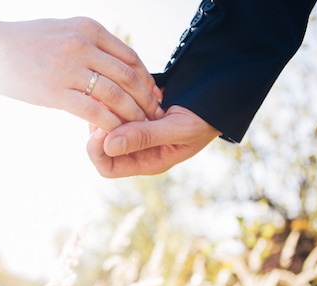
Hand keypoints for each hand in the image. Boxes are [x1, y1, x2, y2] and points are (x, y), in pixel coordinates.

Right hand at [0, 17, 162, 130]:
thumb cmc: (24, 42)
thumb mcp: (62, 31)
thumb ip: (88, 44)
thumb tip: (113, 65)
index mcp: (88, 28)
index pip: (130, 56)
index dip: (147, 79)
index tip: (152, 95)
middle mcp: (83, 45)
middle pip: (128, 76)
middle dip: (146, 99)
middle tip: (154, 116)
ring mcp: (69, 68)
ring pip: (116, 95)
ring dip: (132, 115)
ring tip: (139, 128)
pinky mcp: (55, 92)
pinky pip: (94, 111)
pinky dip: (109, 124)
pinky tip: (115, 134)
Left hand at [86, 105, 219, 176]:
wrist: (220, 95)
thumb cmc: (205, 117)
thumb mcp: (179, 129)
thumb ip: (145, 137)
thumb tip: (108, 145)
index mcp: (147, 161)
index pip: (107, 167)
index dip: (97, 150)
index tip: (102, 127)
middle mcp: (138, 149)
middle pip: (100, 145)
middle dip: (100, 124)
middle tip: (108, 103)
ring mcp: (137, 130)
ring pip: (105, 123)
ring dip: (108, 107)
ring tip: (121, 92)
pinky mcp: (137, 111)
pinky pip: (115, 107)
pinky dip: (116, 95)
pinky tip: (129, 86)